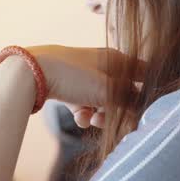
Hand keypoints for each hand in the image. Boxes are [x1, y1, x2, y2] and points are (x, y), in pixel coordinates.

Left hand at [20, 45, 142, 128]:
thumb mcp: (107, 91)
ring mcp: (84, 76)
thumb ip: (129, 101)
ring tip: (91, 120)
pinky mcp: (69, 87)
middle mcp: (103, 65)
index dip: (148, 92)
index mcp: (116, 58)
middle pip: (122, 92)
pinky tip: (78, 117)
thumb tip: (141, 110)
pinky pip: (84, 103)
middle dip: (119, 111)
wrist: (31, 72)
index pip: (143, 73)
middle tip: (114, 122)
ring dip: (100, 115)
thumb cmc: (73, 76)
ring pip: (102, 101)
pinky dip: (83, 113)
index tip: (148, 109)